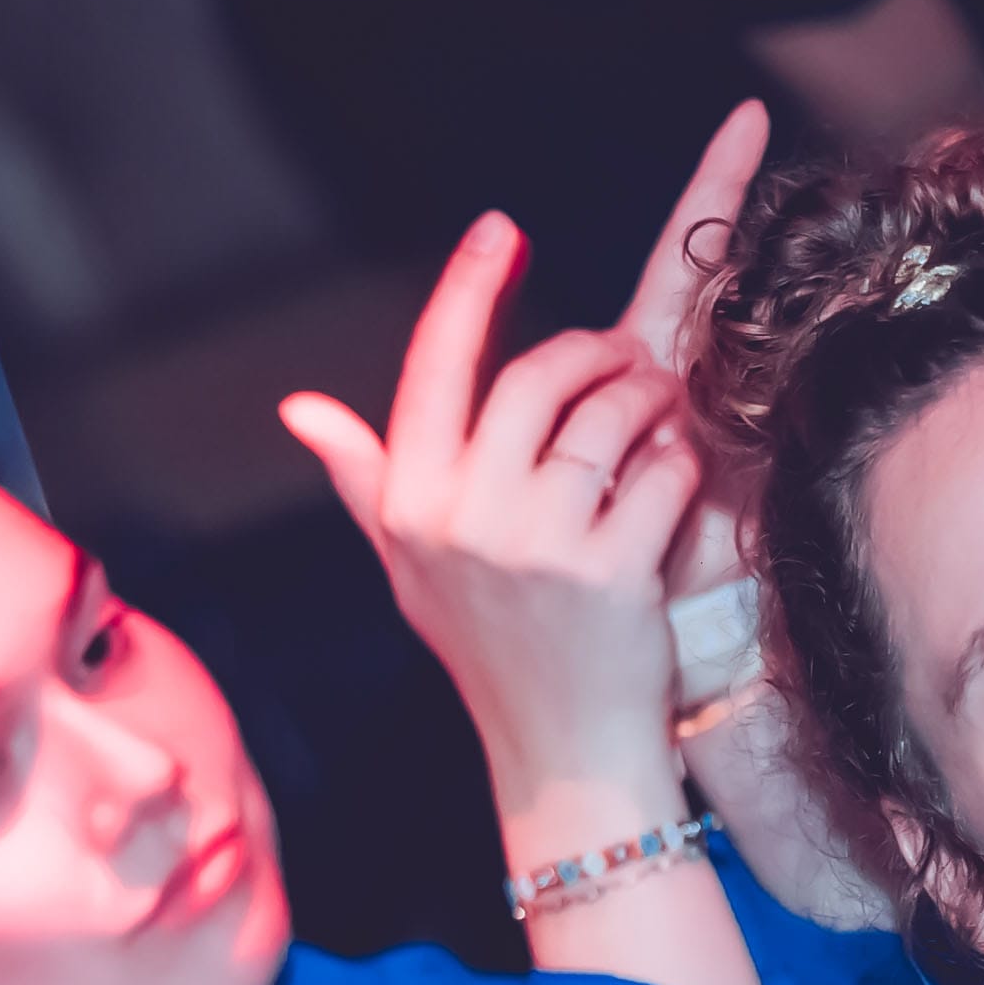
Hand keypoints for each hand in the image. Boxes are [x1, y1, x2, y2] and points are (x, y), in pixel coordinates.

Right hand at [279, 104, 772, 820]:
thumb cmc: (491, 652)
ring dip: (645, 401)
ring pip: (602, 422)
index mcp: (411, 506)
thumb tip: (300, 410)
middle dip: (587, 354)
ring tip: (663, 406)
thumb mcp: (412, 568)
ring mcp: (533, 550)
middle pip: (530, 382)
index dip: (467, 291)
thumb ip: (367, 480)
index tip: (499, 229)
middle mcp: (460, 522)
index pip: (433, 370)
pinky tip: (683, 476)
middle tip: (626, 353)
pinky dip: (680, 466)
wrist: (562, 754)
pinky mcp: (606, 577)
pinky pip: (659, 476)